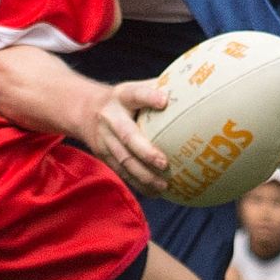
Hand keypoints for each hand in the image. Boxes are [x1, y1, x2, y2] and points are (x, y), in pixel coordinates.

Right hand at [79, 79, 171, 195]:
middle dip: (145, 151)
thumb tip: (195, 89)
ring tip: (163, 185)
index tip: (164, 100)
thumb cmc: (123, 99)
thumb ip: (157, 89)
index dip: (149, 97)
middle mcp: (111, 117)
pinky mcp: (103, 155)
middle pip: (127, 136)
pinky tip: (154, 192)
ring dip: (144, 175)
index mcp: (122, 96)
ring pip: (123, 159)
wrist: (83, 109)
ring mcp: (104, 138)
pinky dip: (138, 183)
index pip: (135, 94)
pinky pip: (121, 171)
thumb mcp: (134, 87)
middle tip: (164, 164)